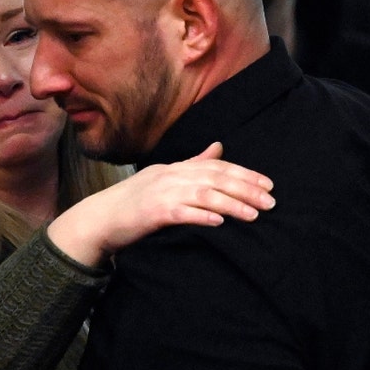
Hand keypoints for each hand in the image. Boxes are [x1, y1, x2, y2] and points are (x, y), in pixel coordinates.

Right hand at [47, 142, 273, 266]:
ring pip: (204, 194)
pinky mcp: (152, 213)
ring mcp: (160, 193)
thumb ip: (192, 164)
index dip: (243, 174)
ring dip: (232, 204)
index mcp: (173, 168)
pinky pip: (182, 213)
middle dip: (246, 189)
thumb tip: (219, 147)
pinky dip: (202, 216)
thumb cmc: (131, 203)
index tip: (268, 185)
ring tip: (254, 215)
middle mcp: (169, 176)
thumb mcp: (162, 177)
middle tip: (271, 201)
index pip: (215, 166)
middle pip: (214, 178)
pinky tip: (220, 222)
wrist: (98, 219)